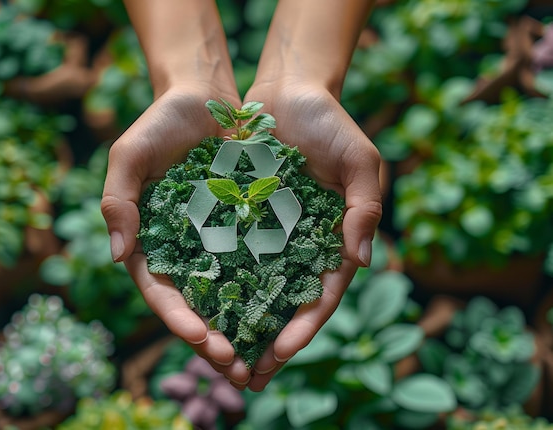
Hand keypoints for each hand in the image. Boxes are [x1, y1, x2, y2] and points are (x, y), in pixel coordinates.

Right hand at [101, 85, 252, 387]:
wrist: (204, 95)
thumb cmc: (159, 123)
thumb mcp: (129, 156)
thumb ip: (118, 202)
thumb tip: (120, 256)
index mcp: (152, 241)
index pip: (163, 291)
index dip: (179, 319)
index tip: (202, 340)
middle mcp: (186, 248)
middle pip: (199, 303)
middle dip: (216, 339)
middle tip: (239, 369)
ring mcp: (218, 239)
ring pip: (233, 292)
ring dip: (248, 325)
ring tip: (268, 355)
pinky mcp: (249, 224)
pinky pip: (262, 259)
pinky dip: (273, 286)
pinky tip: (291, 310)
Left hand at [241, 80, 382, 390]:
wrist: (289, 90)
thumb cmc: (331, 122)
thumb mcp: (360, 162)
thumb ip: (364, 209)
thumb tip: (360, 262)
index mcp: (330, 240)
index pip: (319, 294)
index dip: (302, 327)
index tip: (279, 354)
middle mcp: (297, 244)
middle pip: (281, 302)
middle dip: (264, 340)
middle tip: (242, 378)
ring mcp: (266, 232)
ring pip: (249, 286)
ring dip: (234, 322)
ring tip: (212, 354)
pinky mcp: (236, 215)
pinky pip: (222, 251)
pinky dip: (211, 280)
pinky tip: (192, 305)